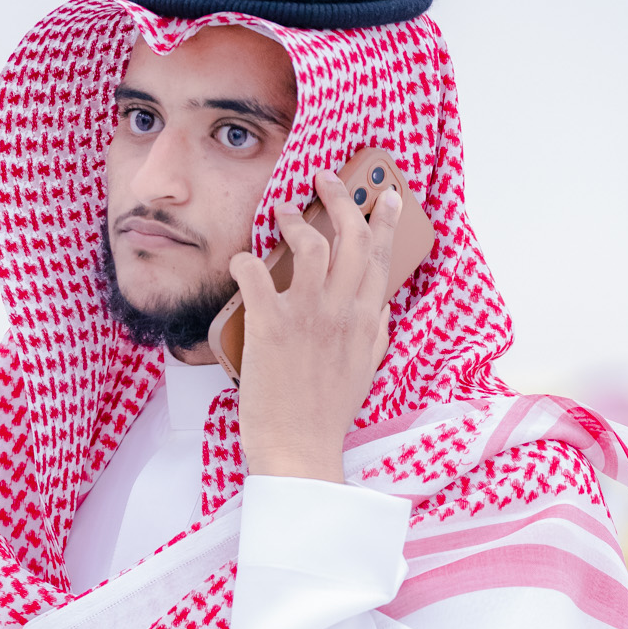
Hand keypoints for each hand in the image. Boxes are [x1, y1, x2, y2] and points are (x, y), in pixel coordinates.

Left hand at [230, 170, 397, 482]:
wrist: (299, 450)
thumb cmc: (327, 415)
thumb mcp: (364, 371)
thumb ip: (374, 335)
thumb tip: (380, 308)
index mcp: (365, 321)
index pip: (382, 255)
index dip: (384, 217)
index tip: (385, 194)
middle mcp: (341, 311)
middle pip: (350, 235)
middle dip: (340, 196)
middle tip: (325, 178)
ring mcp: (307, 315)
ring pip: (310, 243)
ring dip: (294, 218)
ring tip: (281, 210)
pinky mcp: (270, 325)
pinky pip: (257, 273)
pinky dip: (246, 260)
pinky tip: (242, 261)